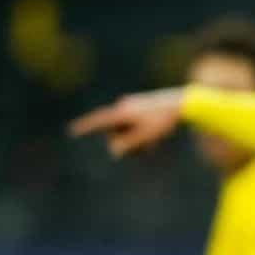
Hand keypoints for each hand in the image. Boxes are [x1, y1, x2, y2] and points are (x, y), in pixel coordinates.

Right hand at [68, 88, 184, 156]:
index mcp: (122, 112)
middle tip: (145, 150)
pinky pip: (134, 126)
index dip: (85, 127)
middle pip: (115, 132)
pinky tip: (155, 141)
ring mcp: (132, 107)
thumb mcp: (145, 136)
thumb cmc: (162, 121)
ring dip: (136, 140)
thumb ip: (127, 144)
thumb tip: (113, 150)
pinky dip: (142, 135)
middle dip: (126, 143)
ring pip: (126, 130)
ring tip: (154, 143)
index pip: (99, 121)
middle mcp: (123, 107)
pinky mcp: (140, 108)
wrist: (182, 103)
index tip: (71, 131)